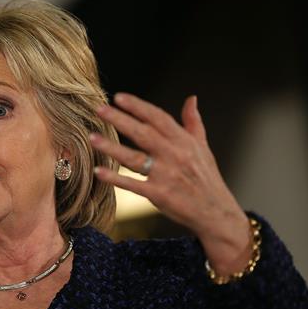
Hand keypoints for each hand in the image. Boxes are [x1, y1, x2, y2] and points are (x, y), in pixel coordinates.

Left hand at [90, 92, 251, 274]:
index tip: (119, 97)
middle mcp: (174, 155)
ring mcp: (165, 175)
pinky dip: (115, 178)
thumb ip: (193, 122)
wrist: (215, 212)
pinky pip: (132, 184)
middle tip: (99, 109)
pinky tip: (99, 171)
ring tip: (92, 137)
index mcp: (184, 141)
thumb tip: (191, 99)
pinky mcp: (158, 195)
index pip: (158, 117)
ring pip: (134, 158)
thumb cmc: (207, 178)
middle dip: (120, 119)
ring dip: (112, 147)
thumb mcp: (203, 147)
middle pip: (143, 133)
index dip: (138, 106)